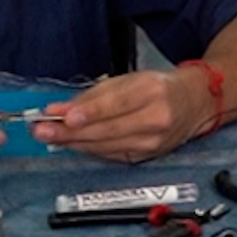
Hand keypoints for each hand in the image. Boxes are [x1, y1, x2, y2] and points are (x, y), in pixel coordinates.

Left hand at [29, 69, 212, 162]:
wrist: (194, 103)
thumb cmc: (159, 87)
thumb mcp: (128, 80)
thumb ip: (93, 95)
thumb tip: (59, 109)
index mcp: (153, 92)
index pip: (116, 104)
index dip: (89, 113)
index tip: (64, 116)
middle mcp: (156, 119)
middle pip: (107, 130)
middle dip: (71, 132)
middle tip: (42, 130)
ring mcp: (152, 142)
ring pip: (106, 146)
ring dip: (74, 143)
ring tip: (49, 137)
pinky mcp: (146, 157)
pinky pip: (110, 154)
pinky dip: (89, 149)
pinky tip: (72, 143)